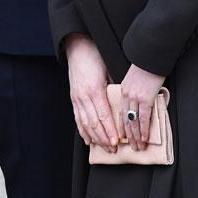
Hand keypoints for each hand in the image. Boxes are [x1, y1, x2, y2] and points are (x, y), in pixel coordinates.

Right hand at [65, 34, 118, 152]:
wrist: (78, 47)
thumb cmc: (96, 56)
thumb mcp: (109, 70)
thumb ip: (114, 88)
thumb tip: (123, 104)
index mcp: (94, 89)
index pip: (103, 115)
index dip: (109, 130)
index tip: (117, 141)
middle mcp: (83, 96)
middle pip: (94, 123)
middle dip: (104, 138)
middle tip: (113, 150)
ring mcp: (76, 98)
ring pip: (85, 123)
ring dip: (94, 137)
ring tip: (103, 148)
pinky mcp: (73, 98)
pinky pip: (78, 118)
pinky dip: (83, 130)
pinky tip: (88, 139)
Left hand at [119, 63, 166, 150]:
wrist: (151, 55)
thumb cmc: (147, 64)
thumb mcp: (135, 77)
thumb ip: (135, 88)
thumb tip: (140, 98)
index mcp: (124, 89)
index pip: (120, 112)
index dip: (121, 126)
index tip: (122, 136)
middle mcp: (127, 95)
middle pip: (125, 120)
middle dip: (128, 136)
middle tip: (131, 147)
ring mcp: (136, 98)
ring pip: (133, 122)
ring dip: (136, 136)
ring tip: (138, 147)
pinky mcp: (146, 98)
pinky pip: (143, 118)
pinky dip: (143, 130)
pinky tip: (144, 138)